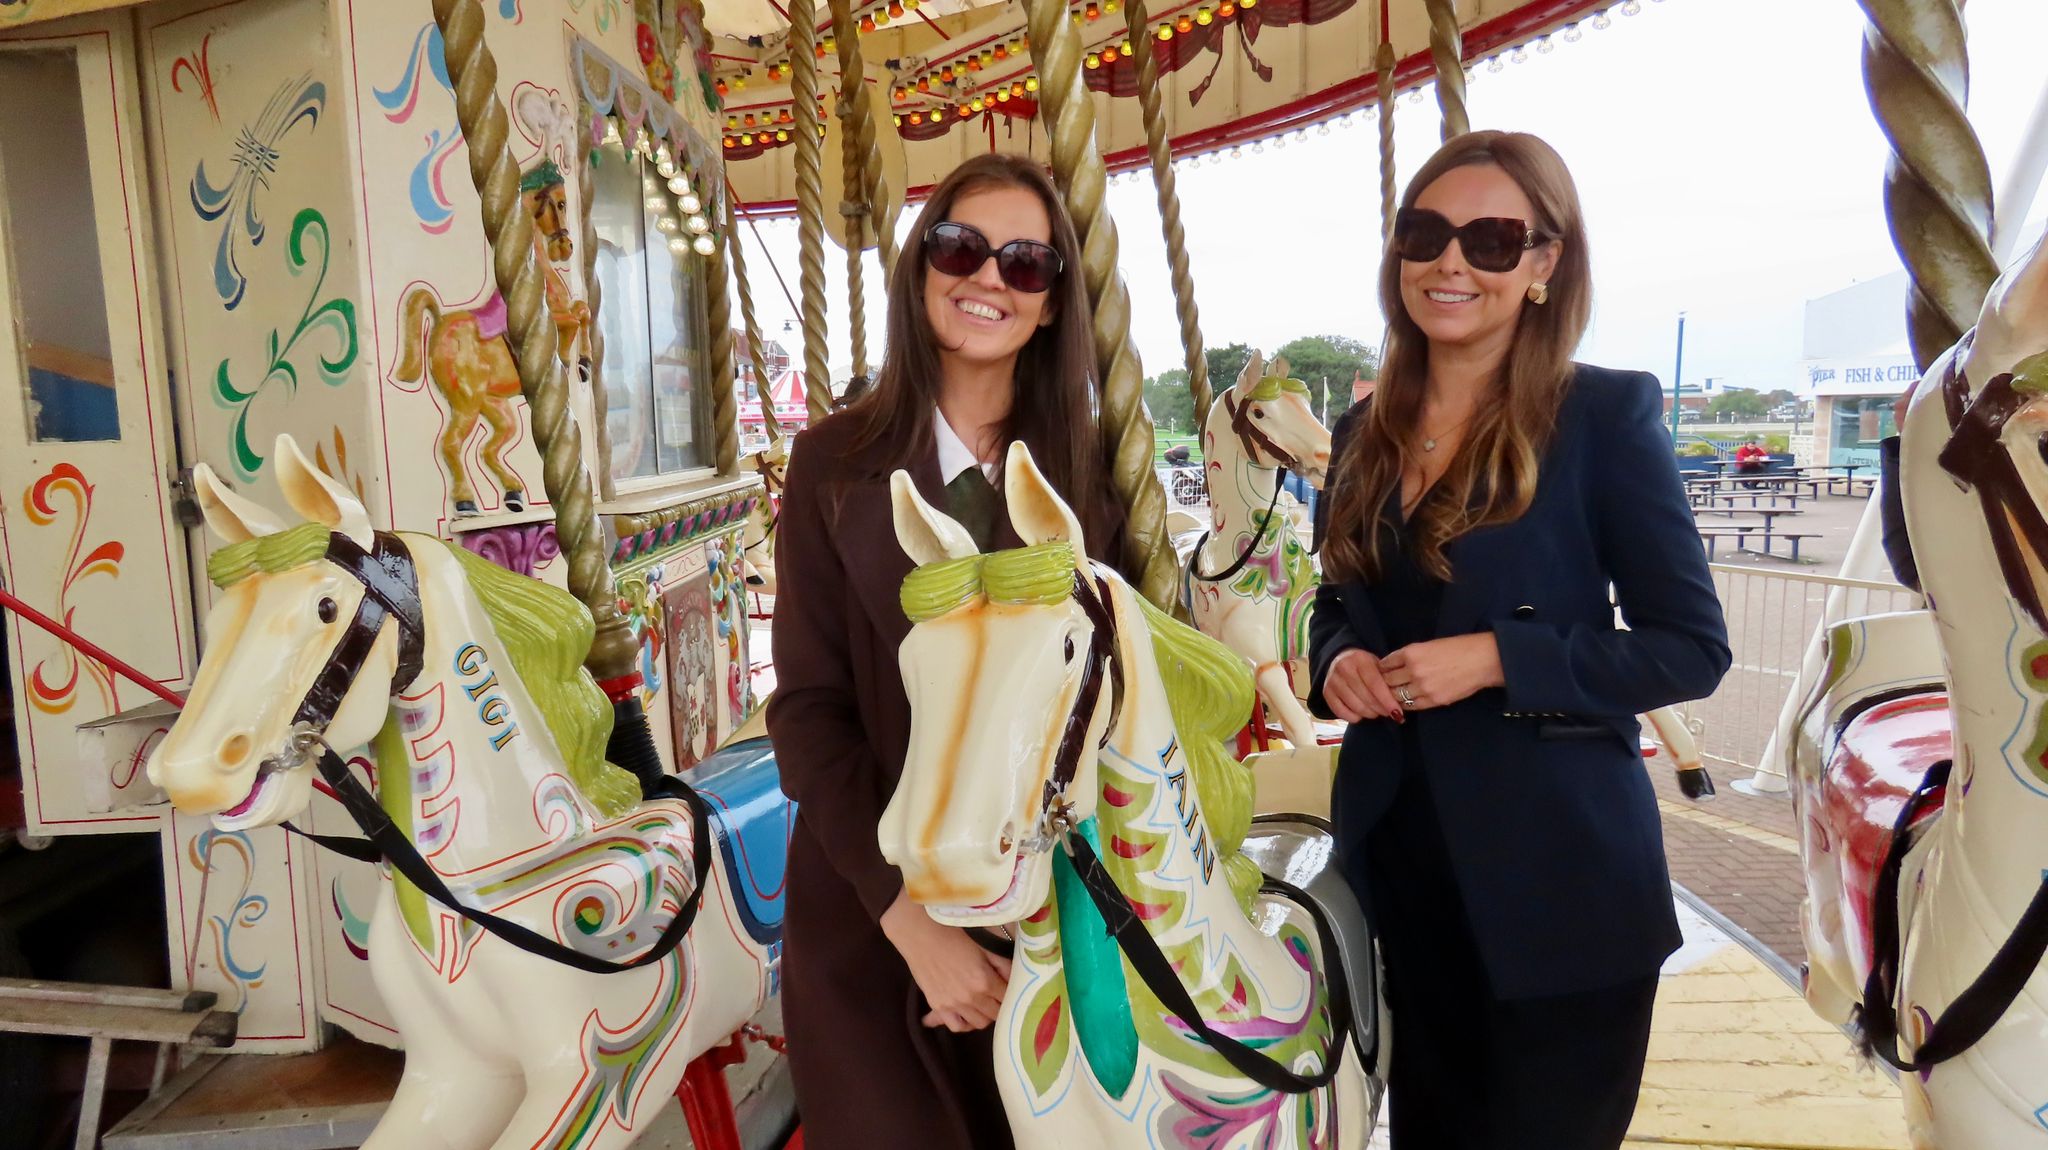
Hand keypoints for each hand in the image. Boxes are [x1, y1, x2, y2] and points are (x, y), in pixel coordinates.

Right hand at [880, 889, 1012, 1031]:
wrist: (920, 934)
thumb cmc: (953, 934)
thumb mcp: (984, 945)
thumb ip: (1002, 964)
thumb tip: (1016, 979)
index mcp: (984, 981)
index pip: (1008, 998)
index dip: (1011, 993)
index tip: (1009, 987)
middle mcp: (970, 998)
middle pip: (995, 1014)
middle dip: (1000, 1005)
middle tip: (998, 994)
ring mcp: (953, 1005)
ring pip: (979, 1024)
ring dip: (984, 1014)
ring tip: (983, 1003)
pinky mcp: (938, 1006)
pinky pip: (956, 1026)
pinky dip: (964, 1023)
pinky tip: (966, 1013)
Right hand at [1321, 648, 1404, 723]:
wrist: (1340, 658)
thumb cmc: (1364, 665)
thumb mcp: (1376, 664)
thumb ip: (1386, 679)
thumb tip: (1400, 702)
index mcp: (1360, 659)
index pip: (1375, 684)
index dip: (1387, 700)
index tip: (1397, 712)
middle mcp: (1344, 668)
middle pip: (1366, 697)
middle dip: (1380, 709)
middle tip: (1389, 713)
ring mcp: (1333, 680)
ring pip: (1355, 706)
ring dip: (1369, 714)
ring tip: (1376, 712)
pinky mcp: (1326, 692)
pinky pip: (1341, 712)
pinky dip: (1354, 717)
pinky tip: (1360, 714)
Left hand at [1379, 634, 1503, 710]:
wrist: (1481, 661)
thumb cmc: (1457, 648)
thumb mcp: (1428, 645)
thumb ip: (1409, 655)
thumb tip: (1392, 665)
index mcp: (1411, 653)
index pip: (1385, 664)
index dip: (1381, 669)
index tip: (1380, 672)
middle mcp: (1413, 670)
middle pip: (1387, 681)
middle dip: (1384, 683)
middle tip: (1382, 687)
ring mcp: (1423, 687)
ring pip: (1396, 696)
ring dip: (1393, 696)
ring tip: (1393, 695)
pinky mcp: (1433, 701)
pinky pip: (1411, 706)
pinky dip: (1405, 704)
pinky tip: (1405, 702)